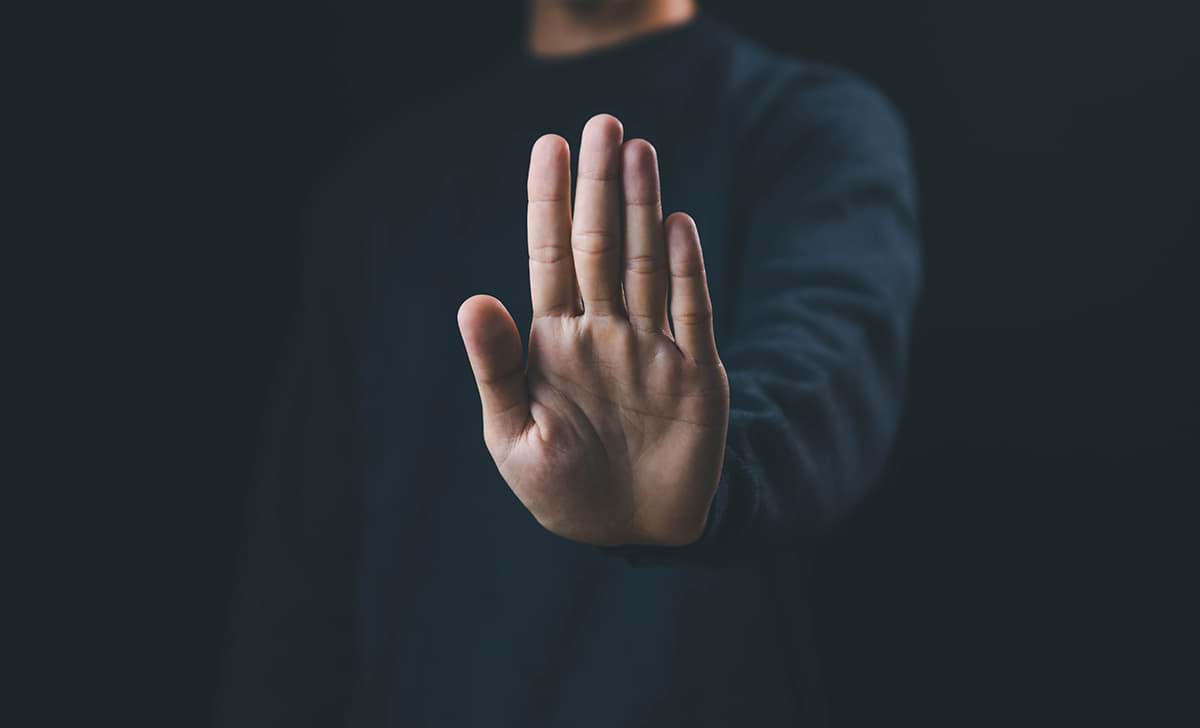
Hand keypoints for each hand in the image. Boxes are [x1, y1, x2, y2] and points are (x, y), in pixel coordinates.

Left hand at [457, 114, 729, 546]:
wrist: (629, 532)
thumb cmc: (562, 489)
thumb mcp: (514, 437)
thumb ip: (495, 369)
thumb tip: (471, 299)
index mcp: (555, 342)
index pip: (551, 256)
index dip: (549, 202)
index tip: (547, 145)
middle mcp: (604, 332)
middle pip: (601, 245)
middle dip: (600, 187)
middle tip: (602, 123)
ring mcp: (652, 349)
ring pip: (647, 266)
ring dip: (644, 210)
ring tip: (637, 152)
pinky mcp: (696, 375)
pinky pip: (691, 314)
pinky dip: (685, 272)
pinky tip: (678, 226)